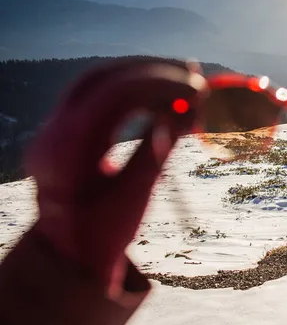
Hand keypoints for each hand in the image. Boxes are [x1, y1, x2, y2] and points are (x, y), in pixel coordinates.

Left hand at [26, 58, 198, 295]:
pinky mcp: (63, 129)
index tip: (197, 88)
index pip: (112, 95)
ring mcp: (53, 128)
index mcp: (66, 153)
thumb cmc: (103, 233)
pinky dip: (131, 89)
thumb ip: (160, 149)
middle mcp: (52, 133)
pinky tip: (159, 94)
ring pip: (99, 81)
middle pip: (102, 78)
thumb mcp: (136, 195)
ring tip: (183, 81)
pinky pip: (97, 95)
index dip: (158, 83)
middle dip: (151, 70)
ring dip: (142, 75)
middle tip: (193, 73)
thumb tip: (191, 109)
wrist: (67, 254)